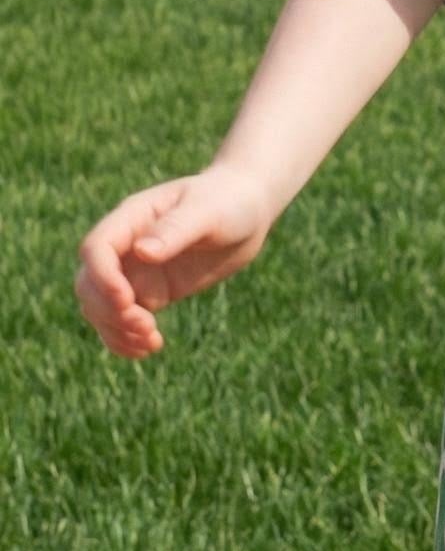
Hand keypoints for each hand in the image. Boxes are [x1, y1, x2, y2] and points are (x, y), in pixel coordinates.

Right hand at [75, 163, 274, 358]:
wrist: (248, 212)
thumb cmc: (228, 202)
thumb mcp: (206, 213)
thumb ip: (175, 230)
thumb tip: (142, 252)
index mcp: (132, 218)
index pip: (96, 249)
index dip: (102, 279)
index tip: (127, 301)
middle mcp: (126, 246)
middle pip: (90, 284)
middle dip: (110, 311)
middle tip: (147, 326)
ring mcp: (135, 271)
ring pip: (100, 308)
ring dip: (116, 330)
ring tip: (152, 342)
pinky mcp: (151, 292)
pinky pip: (122, 320)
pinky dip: (126, 339)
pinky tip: (149, 348)